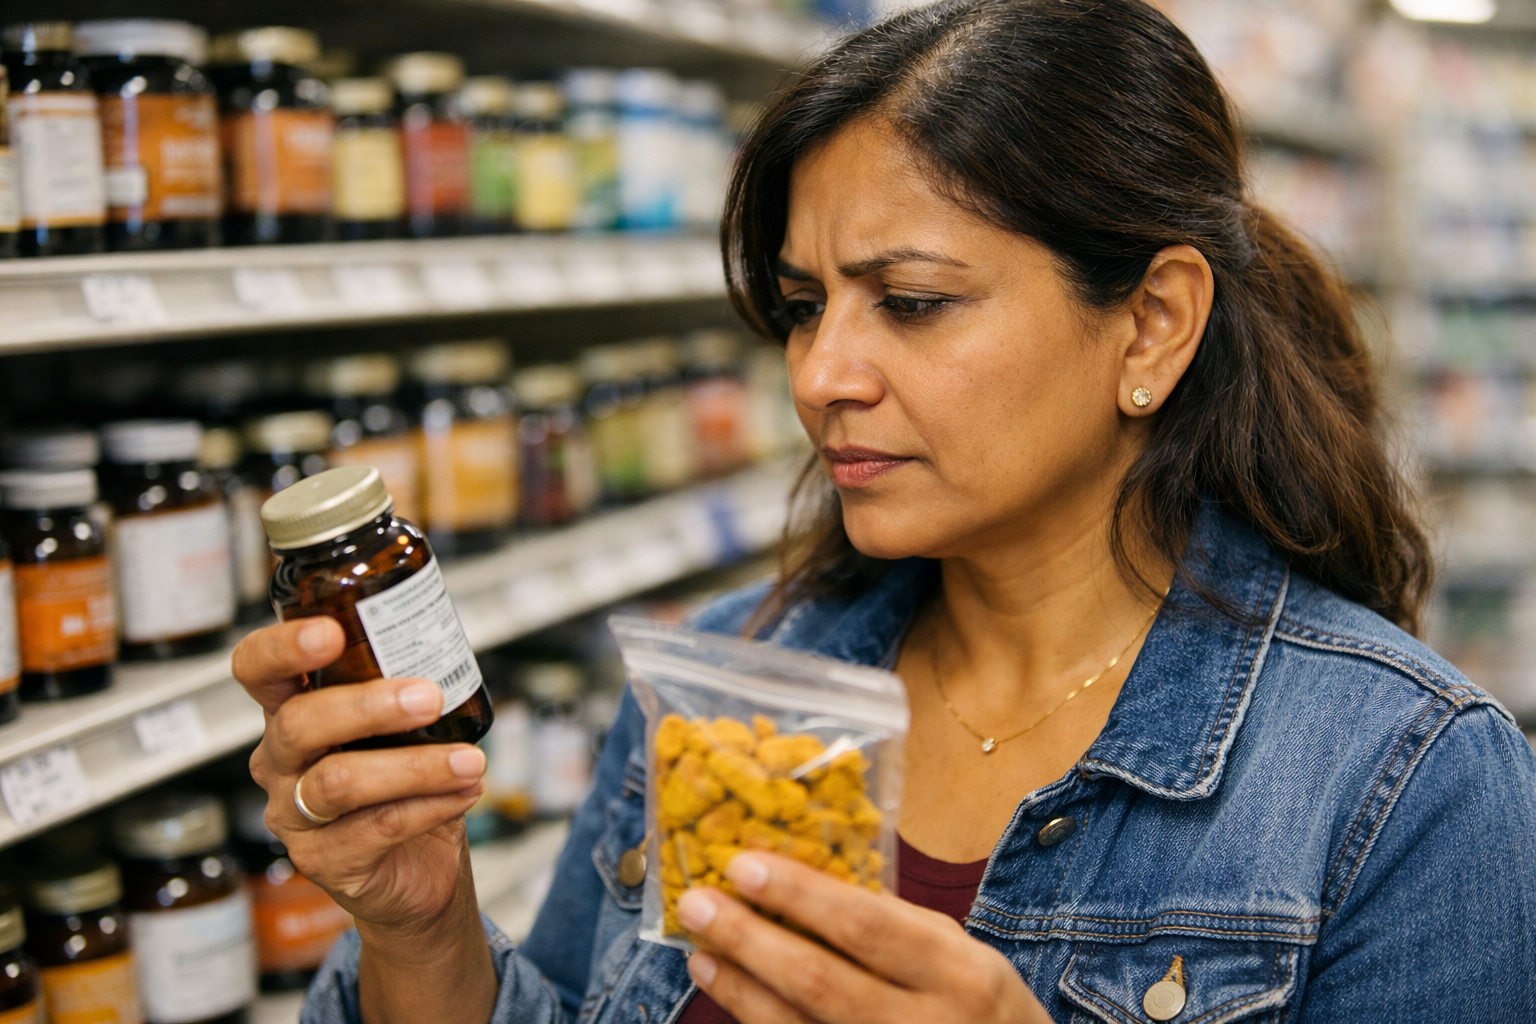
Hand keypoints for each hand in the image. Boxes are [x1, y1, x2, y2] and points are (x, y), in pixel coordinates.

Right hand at [233, 618, 496, 1023]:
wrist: (418, 867)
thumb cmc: (405, 783)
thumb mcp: (402, 727)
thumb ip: (408, 685)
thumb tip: (450, 642)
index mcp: (290, 711)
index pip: (257, 670)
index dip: (282, 649)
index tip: (331, 633)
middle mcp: (280, 762)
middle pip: (298, 724)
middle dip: (369, 706)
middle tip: (429, 698)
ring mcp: (294, 815)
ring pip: (339, 783)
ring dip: (416, 766)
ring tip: (470, 760)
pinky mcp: (324, 861)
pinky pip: (376, 828)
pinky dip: (431, 805)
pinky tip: (466, 792)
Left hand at [676, 852, 1051, 1023]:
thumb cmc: (983, 1011)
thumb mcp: (962, 957)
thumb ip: (896, 925)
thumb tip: (808, 879)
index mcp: (958, 973)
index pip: (865, 926)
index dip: (798, 894)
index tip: (742, 864)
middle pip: (819, 981)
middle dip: (749, 939)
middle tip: (698, 904)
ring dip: (739, 989)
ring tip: (702, 952)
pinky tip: (732, 995)